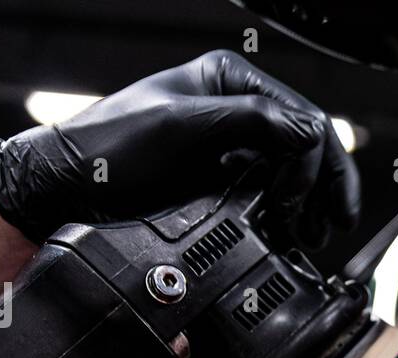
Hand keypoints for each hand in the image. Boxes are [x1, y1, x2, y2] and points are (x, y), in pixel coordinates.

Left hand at [0, 50, 359, 245]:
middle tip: (331, 226)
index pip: (301, 117)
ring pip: (292, 173)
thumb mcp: (183, 126)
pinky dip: (286, 216)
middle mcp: (235, 109)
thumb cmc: (110, 150)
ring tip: (313, 236)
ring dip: (310, 206)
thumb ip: (251, 121)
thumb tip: (309, 135)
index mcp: (230, 81)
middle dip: (325, 188)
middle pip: (305, 147)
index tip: (302, 203)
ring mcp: (229, 146)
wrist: (66, 190)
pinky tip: (290, 234)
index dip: (317, 164)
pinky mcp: (219, 180)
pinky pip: (268, 194)